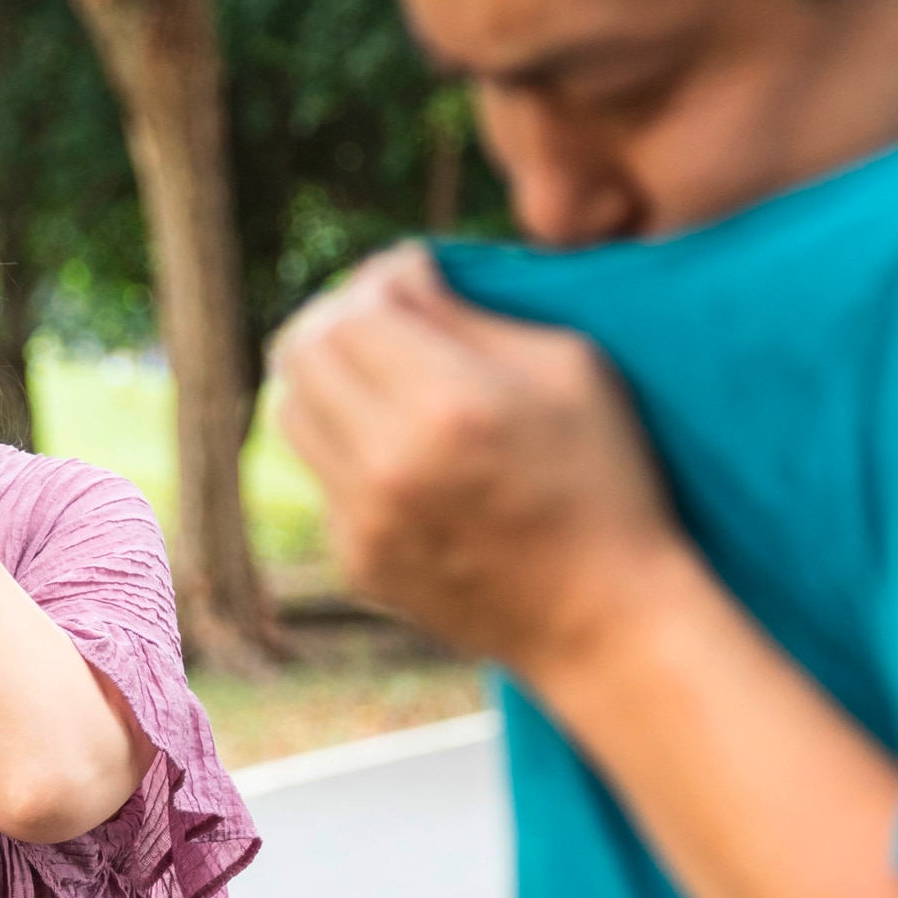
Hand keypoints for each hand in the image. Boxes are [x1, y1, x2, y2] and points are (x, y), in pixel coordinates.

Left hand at [273, 243, 688, 678]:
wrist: (605, 619)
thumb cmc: (605, 481)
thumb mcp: (568, 367)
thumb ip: (469, 314)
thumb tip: (396, 277)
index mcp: (447, 404)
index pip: (354, 308)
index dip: (380, 278)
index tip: (416, 279)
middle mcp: (388, 464)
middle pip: (299, 352)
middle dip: (337, 318)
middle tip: (385, 318)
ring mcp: (363, 522)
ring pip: (291, 413)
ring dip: (327, 379)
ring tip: (381, 376)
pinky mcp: (356, 562)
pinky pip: (320, 475)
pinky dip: (349, 447)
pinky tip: (405, 452)